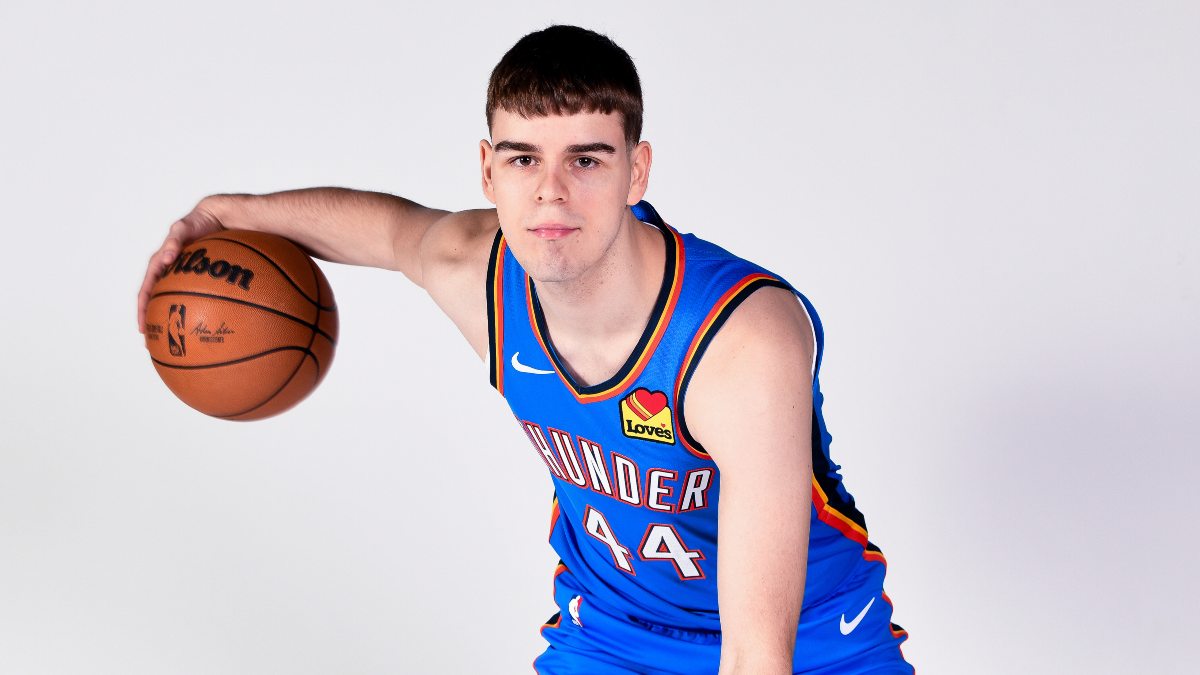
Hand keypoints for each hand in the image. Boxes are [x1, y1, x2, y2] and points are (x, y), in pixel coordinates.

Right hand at [137, 199, 225, 332]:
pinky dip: (194, 307)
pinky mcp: (197, 276)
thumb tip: (166, 258)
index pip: (146, 291)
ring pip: (173, 300)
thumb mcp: (182, 228)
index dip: (142, 310)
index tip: (143, 329)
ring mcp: (182, 275)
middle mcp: (168, 272)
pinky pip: (193, 294)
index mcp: (159, 264)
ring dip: (170, 317)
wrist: (216, 218)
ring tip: (174, 336)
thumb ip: (174, 241)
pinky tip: (204, 320)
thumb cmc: (196, 222)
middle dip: (153, 321)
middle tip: (154, 341)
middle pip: (156, 301)